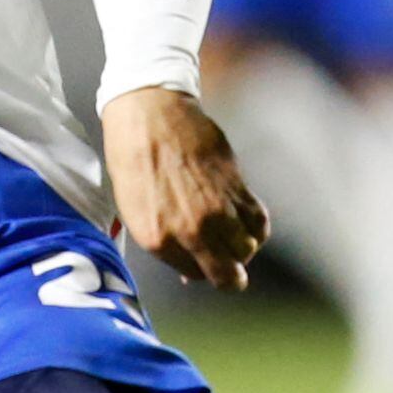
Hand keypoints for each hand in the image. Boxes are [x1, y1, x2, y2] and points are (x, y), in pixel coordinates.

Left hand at [101, 85, 266, 289]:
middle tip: (230, 269)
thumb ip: (165, 243)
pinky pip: (259, 223)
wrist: (150, 116)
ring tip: (234, 239)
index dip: (201, 273)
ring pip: (247, 249)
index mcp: (160, 240)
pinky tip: (247, 223)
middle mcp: (193, 231)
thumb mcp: (134, 212)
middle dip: (231, 276)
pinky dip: (257, 229)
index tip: (202, 265)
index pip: (196, 276)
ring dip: (243, 249)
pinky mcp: (237, 188)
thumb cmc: (134, 160)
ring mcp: (219, 211)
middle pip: (229, 273)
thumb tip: (190, 265)